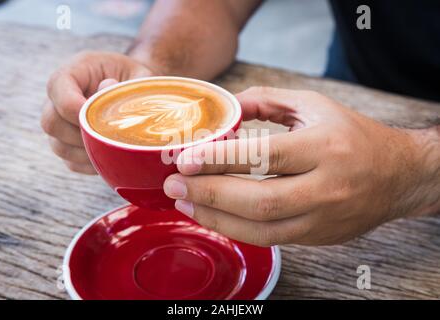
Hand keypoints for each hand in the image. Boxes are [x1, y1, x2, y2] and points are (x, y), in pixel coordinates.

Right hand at [41, 51, 155, 173]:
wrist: (137, 90)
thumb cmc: (137, 79)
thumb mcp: (139, 75)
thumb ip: (125, 83)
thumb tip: (108, 89)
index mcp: (75, 70)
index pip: (58, 88)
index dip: (76, 108)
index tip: (102, 119)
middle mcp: (59, 97)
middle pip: (51, 122)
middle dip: (80, 134)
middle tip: (109, 135)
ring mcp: (61, 123)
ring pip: (58, 146)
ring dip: (86, 152)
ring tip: (113, 147)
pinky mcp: (70, 145)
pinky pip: (71, 162)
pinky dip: (90, 164)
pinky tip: (110, 156)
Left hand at [164, 87, 436, 245]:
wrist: (396, 176)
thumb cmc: (353, 135)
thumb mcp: (314, 105)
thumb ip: (267, 100)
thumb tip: (227, 105)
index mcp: (325, 147)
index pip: (264, 156)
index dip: (219, 159)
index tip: (184, 160)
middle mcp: (326, 187)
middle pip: (258, 201)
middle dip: (209, 195)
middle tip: (174, 186)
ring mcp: (322, 218)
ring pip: (261, 229)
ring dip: (216, 219)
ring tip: (184, 204)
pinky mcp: (317, 237)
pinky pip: (270, 239)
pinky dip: (236, 229)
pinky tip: (213, 216)